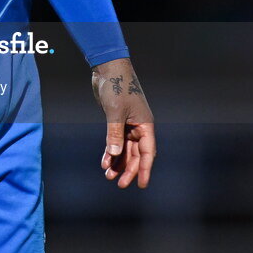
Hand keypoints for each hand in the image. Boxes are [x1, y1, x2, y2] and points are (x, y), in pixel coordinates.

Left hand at [91, 57, 155, 188]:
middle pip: (136, 154)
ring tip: (108, 176)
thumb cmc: (117, 86)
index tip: (141, 185)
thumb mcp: (115, 112)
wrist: (108, 68)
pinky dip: (110, 152)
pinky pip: (115, 142)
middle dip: (129, 169)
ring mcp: (127, 124)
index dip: (145, 169)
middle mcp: (138, 127)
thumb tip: (114, 155)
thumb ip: (114, 134)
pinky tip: (104, 162)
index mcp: (145, 125)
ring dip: (118, 163)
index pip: (148, 152)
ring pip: (125, 150)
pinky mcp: (116, 121)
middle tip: (119, 184)